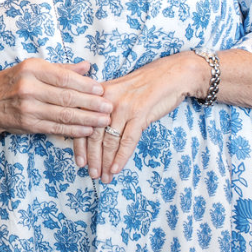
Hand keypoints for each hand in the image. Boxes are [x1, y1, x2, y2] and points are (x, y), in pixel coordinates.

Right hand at [0, 57, 112, 139]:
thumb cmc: (14, 82)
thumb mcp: (33, 68)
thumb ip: (61, 68)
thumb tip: (86, 66)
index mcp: (32, 69)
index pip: (64, 78)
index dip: (85, 85)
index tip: (101, 90)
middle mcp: (29, 88)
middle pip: (66, 97)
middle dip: (91, 104)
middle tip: (109, 108)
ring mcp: (28, 108)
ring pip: (63, 115)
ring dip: (87, 119)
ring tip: (104, 121)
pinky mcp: (29, 125)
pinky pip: (55, 128)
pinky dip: (73, 130)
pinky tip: (87, 130)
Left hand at [78, 52, 201, 182]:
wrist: (171, 74)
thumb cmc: (144, 85)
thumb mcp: (119, 91)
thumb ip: (105, 108)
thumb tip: (95, 134)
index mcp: (98, 94)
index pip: (83, 123)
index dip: (79, 146)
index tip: (79, 163)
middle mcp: (107, 100)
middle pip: (94, 134)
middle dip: (92, 158)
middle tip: (92, 174)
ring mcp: (123, 107)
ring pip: (109, 140)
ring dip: (106, 162)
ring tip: (105, 177)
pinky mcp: (139, 113)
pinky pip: (127, 140)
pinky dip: (121, 157)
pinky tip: (117, 169)